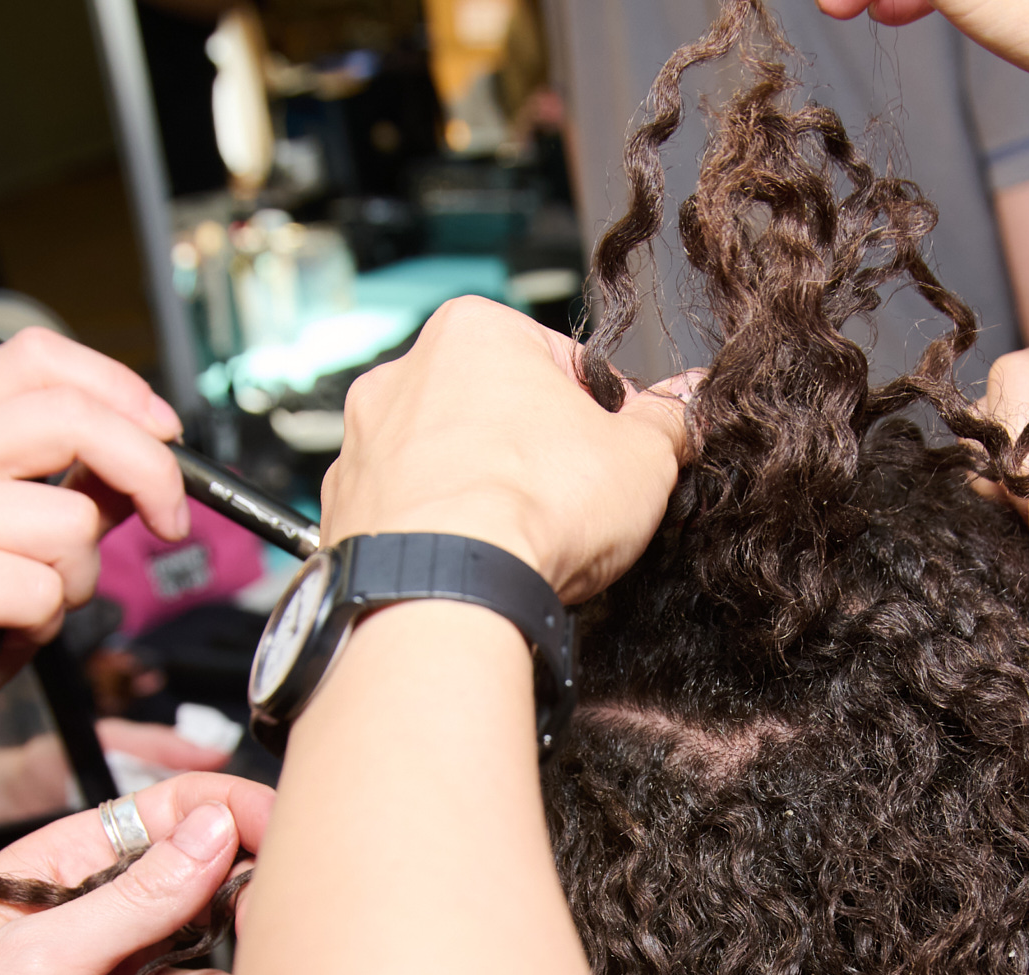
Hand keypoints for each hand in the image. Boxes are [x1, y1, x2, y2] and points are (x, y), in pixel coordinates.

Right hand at [0, 328, 191, 788]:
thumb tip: (152, 456)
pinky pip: (43, 588)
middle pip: (70, 415)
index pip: (37, 357)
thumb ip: (77, 490)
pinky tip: (5, 629)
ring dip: (79, 577)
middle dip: (150, 469)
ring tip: (33, 603)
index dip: (118, 386)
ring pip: (71, 520)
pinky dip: (46, 620)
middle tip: (170, 519)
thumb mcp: (15, 539)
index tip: (164, 434)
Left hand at [0, 772, 275, 974]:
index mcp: (71, 878)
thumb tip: (219, 826)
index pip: (176, 820)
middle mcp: (108, 942)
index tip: (283, 838)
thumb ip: (143, 895)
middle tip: (191, 964)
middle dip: (201, 957)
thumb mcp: (40, 954)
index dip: (235, 820)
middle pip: (218, 919)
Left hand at [318, 296, 693, 602]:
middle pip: (495, 408)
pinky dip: (438, 533)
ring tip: (521, 540)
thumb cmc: (535, 507)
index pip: (561, 363)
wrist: (447, 589)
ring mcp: (363, 442)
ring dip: (483, 491)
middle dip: (534, 452)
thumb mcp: (642, 459)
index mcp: (476, 330)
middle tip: (572, 505)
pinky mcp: (342, 508)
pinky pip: (406, 514)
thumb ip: (668, 422)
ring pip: (445, 461)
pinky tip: (473, 562)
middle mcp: (403, 371)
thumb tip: (687, 405)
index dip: (601, 418)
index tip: (614, 458)